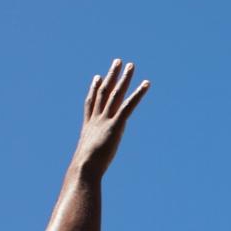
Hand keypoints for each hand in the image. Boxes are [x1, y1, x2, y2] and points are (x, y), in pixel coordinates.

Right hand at [72, 59, 149, 181]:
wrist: (84, 168)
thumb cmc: (84, 169)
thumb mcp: (86, 160)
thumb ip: (89, 157)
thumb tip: (86, 168)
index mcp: (88, 126)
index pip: (91, 103)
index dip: (94, 88)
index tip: (98, 77)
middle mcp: (97, 118)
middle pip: (104, 91)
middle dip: (111, 76)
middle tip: (117, 61)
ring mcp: (106, 119)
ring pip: (116, 93)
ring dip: (124, 78)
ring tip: (131, 65)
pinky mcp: (116, 124)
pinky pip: (129, 105)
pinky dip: (139, 93)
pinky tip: (146, 84)